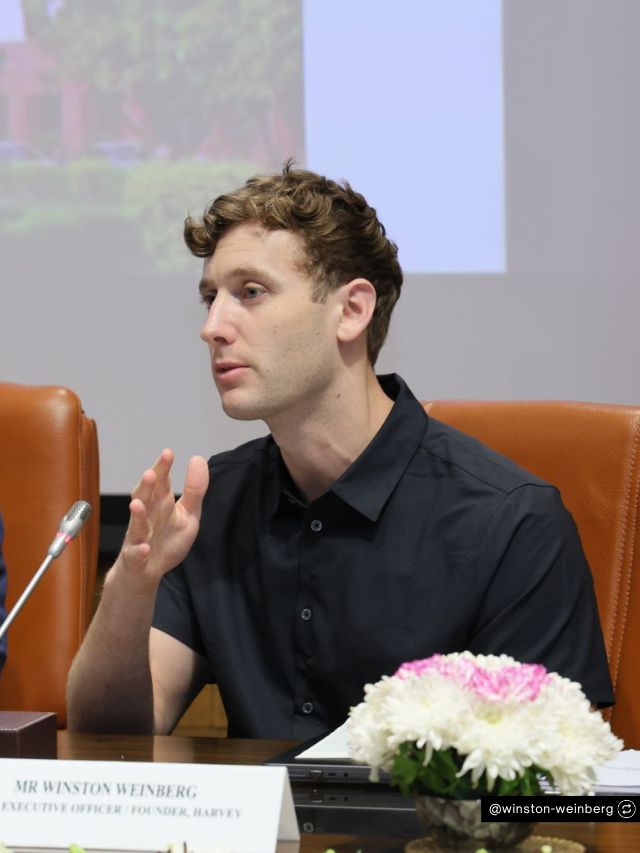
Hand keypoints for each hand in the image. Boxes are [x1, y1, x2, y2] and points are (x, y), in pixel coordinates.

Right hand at [117, 449, 208, 591]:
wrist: (147, 572)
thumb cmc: (167, 539)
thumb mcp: (188, 514)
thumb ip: (194, 489)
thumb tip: (197, 458)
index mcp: (160, 504)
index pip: (160, 483)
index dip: (162, 468)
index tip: (168, 453)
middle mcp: (147, 517)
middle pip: (144, 499)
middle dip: (146, 487)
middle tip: (150, 473)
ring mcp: (139, 537)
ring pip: (136, 524)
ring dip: (137, 515)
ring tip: (137, 504)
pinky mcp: (136, 559)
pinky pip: (136, 555)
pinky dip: (139, 551)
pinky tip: (144, 548)